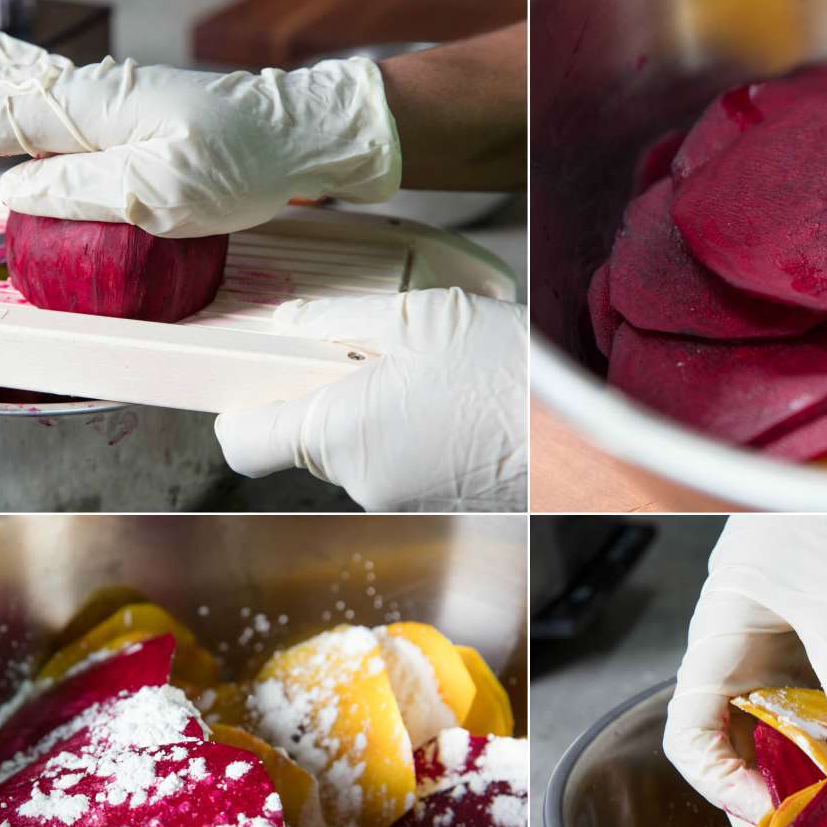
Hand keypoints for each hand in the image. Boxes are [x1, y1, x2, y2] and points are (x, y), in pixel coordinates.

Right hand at [0, 22, 398, 237]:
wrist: (305, 133)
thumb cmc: (246, 164)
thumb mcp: (166, 195)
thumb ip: (85, 193)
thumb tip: (13, 191)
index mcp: (88, 116)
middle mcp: (89, 97)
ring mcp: (108, 96)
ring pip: (9, 82)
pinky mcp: (130, 104)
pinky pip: (48, 84)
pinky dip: (7, 69)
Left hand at [214, 288, 526, 511]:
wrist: (586, 430)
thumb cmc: (509, 373)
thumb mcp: (416, 318)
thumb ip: (336, 319)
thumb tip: (291, 321)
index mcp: (340, 432)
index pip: (244, 443)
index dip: (241, 408)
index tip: (256, 381)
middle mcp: (360, 482)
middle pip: (305, 441)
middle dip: (327, 396)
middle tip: (371, 355)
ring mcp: (398, 502)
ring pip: (356, 452)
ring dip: (375, 414)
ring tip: (428, 378)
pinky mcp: (433, 508)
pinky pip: (397, 467)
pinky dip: (410, 436)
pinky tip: (452, 406)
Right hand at [665, 515, 826, 826]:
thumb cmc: (806, 525)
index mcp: (714, 654)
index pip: (688, 739)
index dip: (718, 784)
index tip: (768, 808)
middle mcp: (734, 672)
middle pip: (729, 755)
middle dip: (765, 797)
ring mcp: (769, 672)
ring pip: (772, 744)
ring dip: (804, 777)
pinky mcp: (805, 667)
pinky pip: (812, 722)